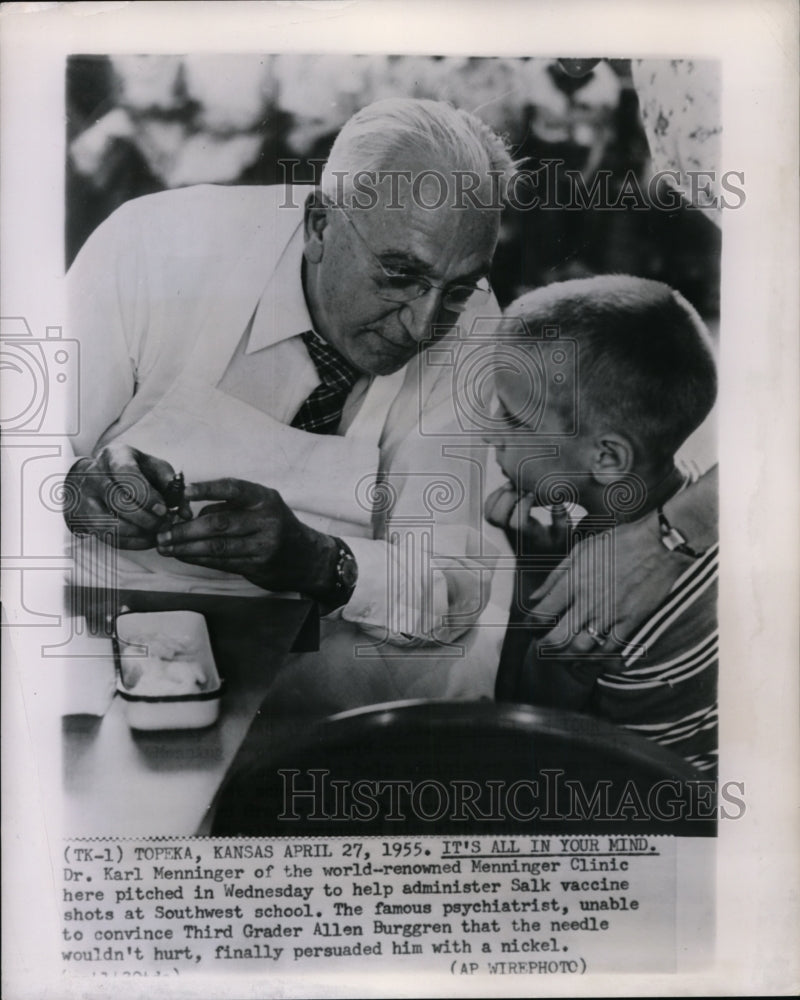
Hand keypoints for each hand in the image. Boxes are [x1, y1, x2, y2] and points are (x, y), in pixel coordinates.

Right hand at [63, 444, 190, 548]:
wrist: (100, 476)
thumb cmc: (135, 471)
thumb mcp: (155, 469)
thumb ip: (173, 487)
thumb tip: (186, 513)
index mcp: (115, 456)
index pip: (127, 475)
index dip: (147, 495)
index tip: (164, 510)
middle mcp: (95, 475)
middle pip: (118, 502)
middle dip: (146, 518)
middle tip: (165, 524)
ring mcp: (86, 498)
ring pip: (110, 523)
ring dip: (139, 533)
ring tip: (158, 532)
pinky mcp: (84, 518)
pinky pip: (108, 537)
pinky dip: (132, 542)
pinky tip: (148, 539)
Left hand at [156, 477, 337, 596]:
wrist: (308, 557)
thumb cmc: (276, 525)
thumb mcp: (261, 506)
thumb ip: (229, 505)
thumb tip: (189, 511)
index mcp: (264, 498)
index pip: (233, 489)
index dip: (207, 489)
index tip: (183, 492)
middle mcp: (266, 520)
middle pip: (218, 523)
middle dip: (185, 529)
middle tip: (162, 532)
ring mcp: (263, 545)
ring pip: (217, 547)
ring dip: (187, 548)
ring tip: (166, 547)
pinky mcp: (258, 566)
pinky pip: (222, 562)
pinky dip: (199, 559)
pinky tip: (184, 556)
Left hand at [484, 483, 569, 556]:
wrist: (535, 561)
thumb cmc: (553, 545)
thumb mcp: (565, 535)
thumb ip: (562, 519)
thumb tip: (557, 501)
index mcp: (530, 537)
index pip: (518, 523)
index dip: (523, 505)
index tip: (533, 494)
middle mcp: (512, 534)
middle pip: (497, 517)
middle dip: (507, 497)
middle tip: (521, 488)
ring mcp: (502, 528)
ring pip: (489, 512)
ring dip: (499, 494)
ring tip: (514, 486)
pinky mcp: (497, 523)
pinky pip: (487, 508)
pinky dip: (495, 495)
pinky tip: (509, 489)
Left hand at [528, 511, 698, 659]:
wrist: (659, 544)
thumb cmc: (619, 541)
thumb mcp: (581, 550)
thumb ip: (556, 575)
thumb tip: (535, 596)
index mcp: (573, 581)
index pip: (542, 613)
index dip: (532, 625)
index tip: (531, 627)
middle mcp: (589, 601)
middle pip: (558, 637)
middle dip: (545, 648)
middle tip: (541, 648)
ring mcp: (611, 613)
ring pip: (582, 648)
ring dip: (568, 657)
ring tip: (562, 657)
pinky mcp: (631, 621)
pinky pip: (612, 648)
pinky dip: (600, 658)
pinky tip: (592, 659)